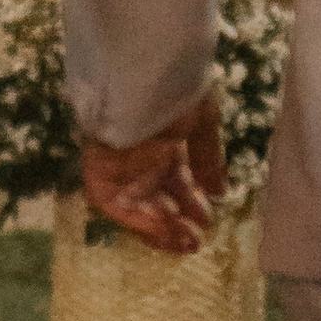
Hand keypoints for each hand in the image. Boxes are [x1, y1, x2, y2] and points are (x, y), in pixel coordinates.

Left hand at [79, 92, 226, 256]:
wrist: (144, 78)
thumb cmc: (176, 92)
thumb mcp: (202, 123)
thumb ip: (208, 160)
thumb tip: (219, 192)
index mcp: (162, 143)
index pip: (173, 181)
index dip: (190, 203)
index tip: (208, 221)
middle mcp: (139, 158)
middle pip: (155, 198)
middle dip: (176, 222)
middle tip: (196, 241)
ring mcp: (119, 167)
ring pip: (137, 207)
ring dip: (160, 228)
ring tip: (186, 242)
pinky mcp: (101, 174)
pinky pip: (119, 207)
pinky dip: (141, 222)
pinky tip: (168, 230)